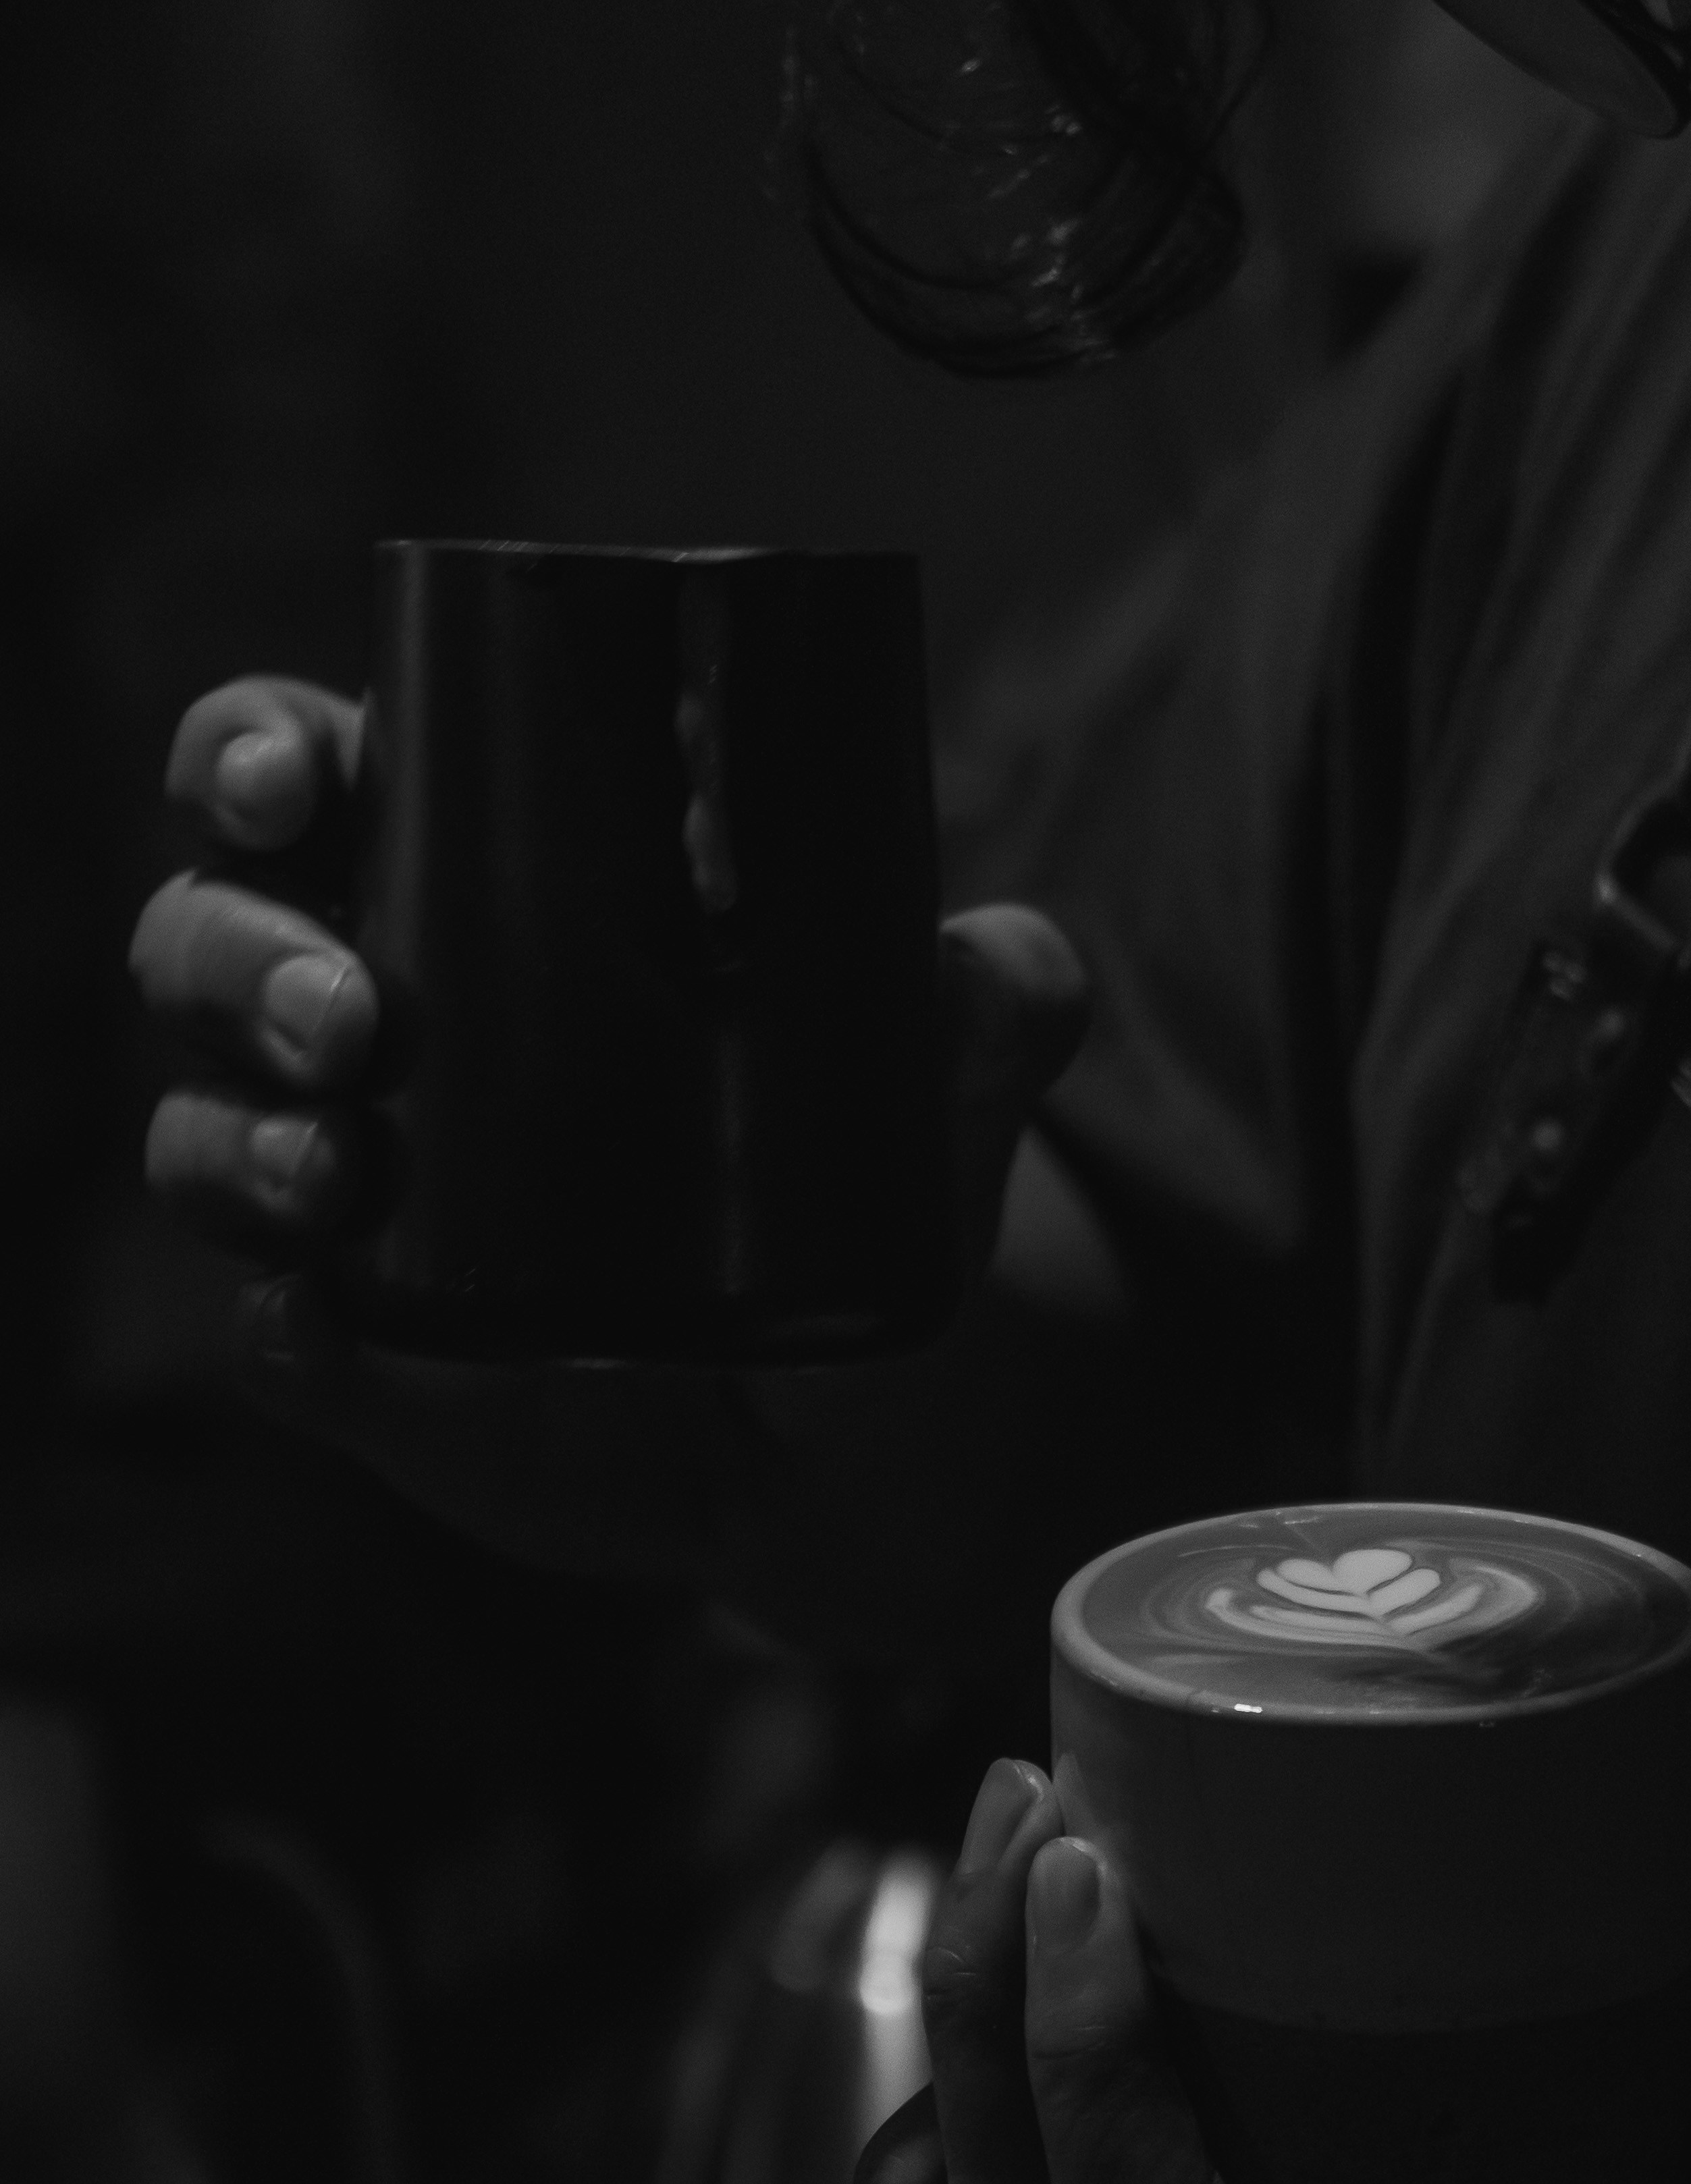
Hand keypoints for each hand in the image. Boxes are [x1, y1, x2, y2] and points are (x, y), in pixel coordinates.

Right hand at [131, 676, 1087, 1575]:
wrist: (854, 1430)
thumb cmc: (854, 1192)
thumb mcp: (934, 1099)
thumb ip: (989, 1015)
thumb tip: (998, 965)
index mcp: (461, 896)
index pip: (296, 780)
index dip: (250, 753)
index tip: (297, 774)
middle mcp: (364, 1032)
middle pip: (203, 942)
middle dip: (237, 959)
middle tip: (353, 1017)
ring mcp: (345, 1203)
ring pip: (199, 1134)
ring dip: (238, 1143)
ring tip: (346, 1172)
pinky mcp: (362, 1366)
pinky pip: (268, 1339)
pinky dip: (281, 1333)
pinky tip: (322, 1326)